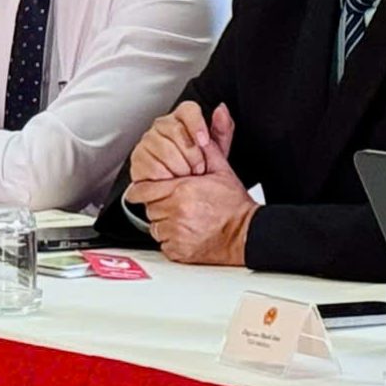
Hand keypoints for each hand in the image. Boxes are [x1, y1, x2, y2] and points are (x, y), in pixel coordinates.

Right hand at [129, 100, 230, 183]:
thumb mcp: (216, 152)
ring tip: (185, 175)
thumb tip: (222, 110)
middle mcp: (163, 125)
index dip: (197, 125)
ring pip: (164, 147)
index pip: (188, 110)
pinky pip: (151, 163)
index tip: (204, 142)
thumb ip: (221, 130)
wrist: (180, 192)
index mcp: (182, 119)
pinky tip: (170, 180)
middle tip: (197, 168)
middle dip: (191, 154)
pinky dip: (165, 175)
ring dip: (179, 167)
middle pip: (176, 129)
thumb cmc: (197, 169)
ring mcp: (148, 140)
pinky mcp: (138, 157)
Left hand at [133, 163, 254, 264]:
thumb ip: (205, 151)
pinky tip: (185, 232)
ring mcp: (177, 234)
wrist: (247, 233)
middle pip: (150, 207)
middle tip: (173, 204)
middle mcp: (176, 213)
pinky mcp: (179, 251)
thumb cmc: (235, 205)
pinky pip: (164, 245)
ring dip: (163, 223)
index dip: (141, 190)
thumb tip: (200, 134)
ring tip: (182, 219)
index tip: (138, 191)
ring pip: (155, 227)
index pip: (144, 190)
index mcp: (181, 191)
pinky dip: (171, 240)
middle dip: (158, 205)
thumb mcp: (221, 171)